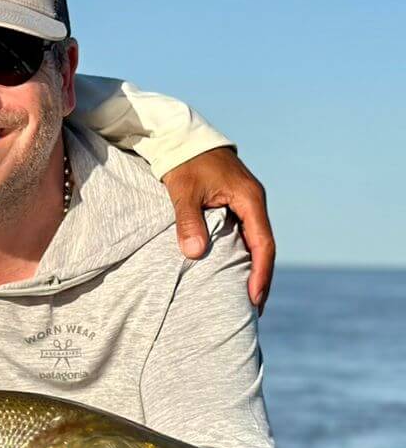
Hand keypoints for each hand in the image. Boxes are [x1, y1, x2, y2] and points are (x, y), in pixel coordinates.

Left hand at [161, 147, 274, 312]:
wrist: (184, 139)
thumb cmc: (184, 163)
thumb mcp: (183, 191)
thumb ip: (188, 221)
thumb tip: (194, 253)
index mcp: (250, 200)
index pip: (263, 244)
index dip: (260, 273)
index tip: (254, 298)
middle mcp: (254, 203)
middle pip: (264, 247)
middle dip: (260, 278)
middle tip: (253, 309)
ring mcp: (247, 204)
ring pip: (255, 243)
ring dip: (253, 269)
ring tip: (246, 298)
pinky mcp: (235, 205)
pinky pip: (244, 235)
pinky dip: (242, 256)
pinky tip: (234, 273)